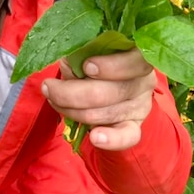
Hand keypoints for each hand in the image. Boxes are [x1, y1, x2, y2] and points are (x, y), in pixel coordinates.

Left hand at [41, 48, 155, 150]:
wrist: (108, 89)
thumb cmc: (96, 63)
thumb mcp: (89, 53)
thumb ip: (80, 55)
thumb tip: (69, 65)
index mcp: (137, 55)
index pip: (136, 61)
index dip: (112, 66)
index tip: (86, 66)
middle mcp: (144, 81)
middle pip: (113, 92)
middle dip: (73, 93)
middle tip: (49, 87)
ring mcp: (141, 106)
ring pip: (107, 113)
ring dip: (73, 110)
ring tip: (52, 100)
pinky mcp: (134, 127)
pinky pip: (127, 137)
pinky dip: (110, 139)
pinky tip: (94, 137)